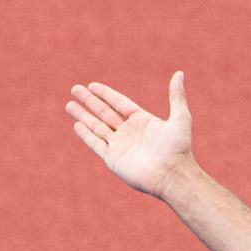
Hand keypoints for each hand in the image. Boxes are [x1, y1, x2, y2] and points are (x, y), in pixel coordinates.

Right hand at [66, 72, 194, 198]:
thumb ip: (177, 96)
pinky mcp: (114, 159)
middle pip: (105, 113)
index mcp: (143, 122)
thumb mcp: (181, 118)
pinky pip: (97, 144)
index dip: (106, 94)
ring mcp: (121, 146)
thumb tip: (179, 73)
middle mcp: (130, 133)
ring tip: (69, 105)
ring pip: (97, 127)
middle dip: (90, 101)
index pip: (120, 104)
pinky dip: (86, 135)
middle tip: (75, 89)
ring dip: (83, 116)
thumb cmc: (179, 149)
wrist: (173, 176)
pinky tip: (77, 125)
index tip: (92, 85)